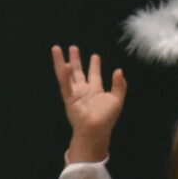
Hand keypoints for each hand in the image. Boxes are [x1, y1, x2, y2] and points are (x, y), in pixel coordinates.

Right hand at [53, 44, 125, 163]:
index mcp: (95, 90)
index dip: (94, 65)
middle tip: (73, 47)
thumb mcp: (117, 99)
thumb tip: (118, 70)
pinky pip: (65, 85)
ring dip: (62, 62)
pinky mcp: (69, 98)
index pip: (93, 75)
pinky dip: (64, 75)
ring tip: (57, 49)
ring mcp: (75, 93)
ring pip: (66, 74)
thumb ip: (119, 85)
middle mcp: (83, 90)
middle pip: (78, 72)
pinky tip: (64, 65)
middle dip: (76, 60)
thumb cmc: (107, 118)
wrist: (97, 130)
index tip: (94, 56)